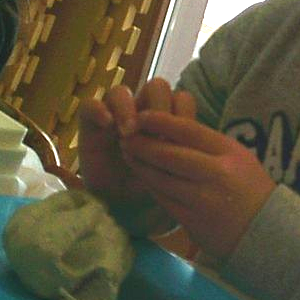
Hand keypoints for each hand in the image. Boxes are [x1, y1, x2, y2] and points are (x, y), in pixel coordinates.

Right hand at [77, 77, 196, 204]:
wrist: (124, 211)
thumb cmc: (155, 192)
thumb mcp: (176, 176)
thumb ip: (187, 157)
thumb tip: (209, 151)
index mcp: (167, 121)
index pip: (181, 99)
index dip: (184, 114)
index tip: (184, 141)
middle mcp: (141, 113)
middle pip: (155, 88)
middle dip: (159, 108)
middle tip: (158, 136)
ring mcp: (115, 117)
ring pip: (122, 91)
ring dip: (128, 108)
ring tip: (129, 134)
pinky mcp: (90, 126)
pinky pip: (91, 106)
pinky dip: (99, 110)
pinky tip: (108, 124)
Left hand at [122, 111, 275, 262]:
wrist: (268, 232)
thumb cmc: (250, 189)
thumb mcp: (238, 158)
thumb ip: (209, 144)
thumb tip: (171, 127)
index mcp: (229, 153)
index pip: (188, 130)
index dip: (161, 121)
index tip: (143, 116)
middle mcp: (216, 174)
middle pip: (169, 154)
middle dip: (142, 143)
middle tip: (125, 135)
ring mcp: (203, 199)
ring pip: (161, 177)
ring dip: (140, 164)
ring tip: (127, 153)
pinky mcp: (193, 221)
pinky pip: (163, 199)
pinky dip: (149, 185)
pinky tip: (142, 176)